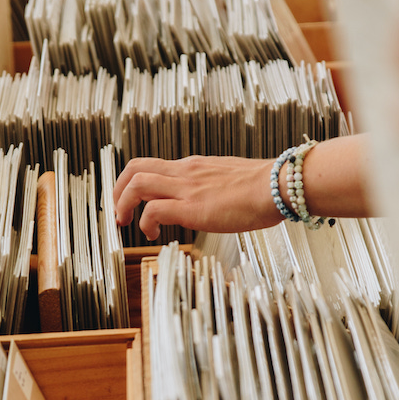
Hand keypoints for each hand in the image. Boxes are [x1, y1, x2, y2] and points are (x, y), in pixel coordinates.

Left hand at [114, 156, 279, 238]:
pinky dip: (145, 223)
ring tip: (127, 223)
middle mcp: (186, 172)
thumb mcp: (232, 181)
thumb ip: (215, 187)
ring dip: (123, 204)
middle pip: (135, 168)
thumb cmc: (266, 187)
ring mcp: (188, 188)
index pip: (152, 164)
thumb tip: (214, 200)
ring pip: (137, 184)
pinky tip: (153, 235)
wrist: (280, 186)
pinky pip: (154, 210)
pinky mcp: (193, 207)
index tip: (131, 200)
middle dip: (118, 190)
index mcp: (194, 166)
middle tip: (120, 212)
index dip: (133, 181)